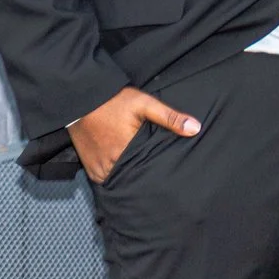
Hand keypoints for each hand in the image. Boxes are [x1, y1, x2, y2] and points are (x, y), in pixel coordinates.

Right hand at [69, 86, 200, 183]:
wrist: (82, 100)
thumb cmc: (115, 101)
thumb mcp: (145, 104)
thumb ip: (170, 117)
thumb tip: (195, 129)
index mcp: (125, 151)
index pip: (148, 169)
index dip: (158, 168)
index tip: (168, 168)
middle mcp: (110, 164)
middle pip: (133, 175)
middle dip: (144, 174)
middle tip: (158, 172)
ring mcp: (98, 168)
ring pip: (119, 179)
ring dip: (129, 176)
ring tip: (143, 172)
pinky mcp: (90, 168)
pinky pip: (105, 179)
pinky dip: (115, 176)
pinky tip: (126, 171)